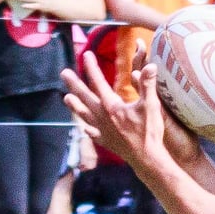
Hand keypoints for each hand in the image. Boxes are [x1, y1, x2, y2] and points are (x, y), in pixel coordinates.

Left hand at [62, 48, 200, 172]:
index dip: (92, 68)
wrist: (146, 158)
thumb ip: (148, 85)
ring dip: (75, 105)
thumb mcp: (151, 105)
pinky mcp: (105, 141)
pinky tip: (85, 128)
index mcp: (111, 106)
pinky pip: (92, 133)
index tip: (86, 55)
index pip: (98, 82)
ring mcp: (102, 130)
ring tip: (66, 98)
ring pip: (84, 115)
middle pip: (85, 97)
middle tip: (63, 73)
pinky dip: (87, 129)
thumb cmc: (149, 131)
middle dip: (74, 84)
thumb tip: (150, 65)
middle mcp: (102, 116)